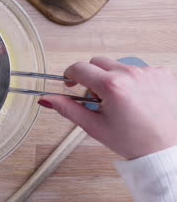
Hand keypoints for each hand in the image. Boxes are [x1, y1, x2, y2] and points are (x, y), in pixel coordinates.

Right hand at [39, 57, 176, 159]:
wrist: (166, 149)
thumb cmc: (134, 141)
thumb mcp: (94, 126)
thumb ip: (67, 109)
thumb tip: (46, 99)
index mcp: (112, 86)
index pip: (79, 68)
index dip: (70, 76)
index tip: (70, 83)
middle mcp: (131, 74)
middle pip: (97, 62)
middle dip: (91, 76)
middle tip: (96, 97)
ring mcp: (149, 72)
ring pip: (117, 65)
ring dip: (112, 78)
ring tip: (119, 101)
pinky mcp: (163, 73)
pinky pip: (138, 69)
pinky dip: (132, 81)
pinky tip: (136, 98)